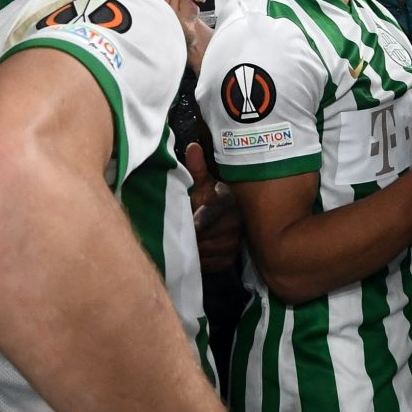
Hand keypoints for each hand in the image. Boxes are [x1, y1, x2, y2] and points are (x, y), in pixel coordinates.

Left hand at [184, 143, 244, 274]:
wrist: (221, 222)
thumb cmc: (207, 198)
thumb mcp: (202, 183)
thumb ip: (197, 168)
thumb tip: (193, 147)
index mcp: (228, 202)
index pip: (210, 214)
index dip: (195, 221)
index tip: (185, 223)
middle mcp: (236, 223)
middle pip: (206, 236)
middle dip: (190, 236)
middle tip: (176, 234)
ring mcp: (234, 243)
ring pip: (207, 251)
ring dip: (194, 249)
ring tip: (182, 243)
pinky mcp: (230, 259)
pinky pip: (211, 264)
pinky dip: (200, 261)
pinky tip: (193, 254)